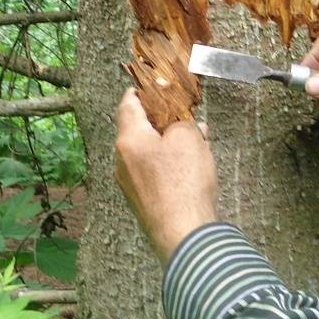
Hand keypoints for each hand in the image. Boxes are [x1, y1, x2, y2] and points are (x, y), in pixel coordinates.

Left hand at [114, 88, 217, 263]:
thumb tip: (185, 125)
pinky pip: (152, 173)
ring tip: (196, 140)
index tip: (149, 84)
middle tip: (182, 113)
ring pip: (147, 152)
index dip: (139, 91)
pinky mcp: (142, 202)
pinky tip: (191, 167)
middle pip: (138, 130)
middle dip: (161, 120)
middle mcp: (122, 161)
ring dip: (168, 143)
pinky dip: (168, 164)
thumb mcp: (189, 138)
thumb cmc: (184, 182)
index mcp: (128, 140)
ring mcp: (130, 184)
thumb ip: (183, 123)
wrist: (184, 234)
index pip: (127, 105)